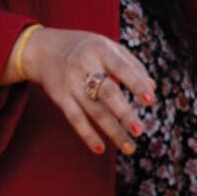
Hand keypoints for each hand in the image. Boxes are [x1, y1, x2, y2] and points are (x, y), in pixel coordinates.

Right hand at [17, 26, 157, 155]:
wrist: (44, 50)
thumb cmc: (86, 48)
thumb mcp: (109, 47)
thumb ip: (132, 65)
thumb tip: (152, 88)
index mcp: (101, 50)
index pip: (122, 68)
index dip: (136, 84)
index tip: (150, 100)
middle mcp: (85, 66)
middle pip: (107, 92)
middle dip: (124, 112)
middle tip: (140, 130)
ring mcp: (71, 83)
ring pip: (94, 111)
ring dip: (112, 131)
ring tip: (129, 148)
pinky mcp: (60, 98)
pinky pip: (75, 119)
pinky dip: (87, 135)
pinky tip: (100, 149)